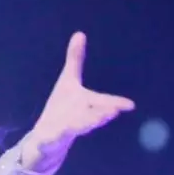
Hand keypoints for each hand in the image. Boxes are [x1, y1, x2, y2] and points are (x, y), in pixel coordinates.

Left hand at [23, 32, 134, 168]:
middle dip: (100, 115)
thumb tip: (80, 33)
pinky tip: (43, 140)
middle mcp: (77, 118)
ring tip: (80, 126)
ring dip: (78, 127)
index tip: (130, 105)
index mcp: (85, 104)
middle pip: (91, 116)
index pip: (102, 102)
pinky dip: (46, 142)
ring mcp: (63, 131)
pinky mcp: (48, 141)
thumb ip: (75, 59)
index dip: (116, 103)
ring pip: (72, 129)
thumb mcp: (68, 81)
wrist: (47, 138)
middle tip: (111, 113)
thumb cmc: (63, 107)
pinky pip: (47, 142)